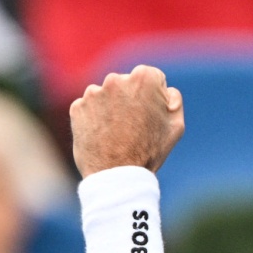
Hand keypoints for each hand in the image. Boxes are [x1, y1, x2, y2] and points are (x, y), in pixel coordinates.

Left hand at [70, 65, 184, 177]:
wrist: (116, 175)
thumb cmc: (150, 151)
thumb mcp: (176, 126)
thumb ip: (174, 99)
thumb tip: (165, 89)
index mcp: (143, 79)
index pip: (151, 77)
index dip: (153, 96)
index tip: (150, 113)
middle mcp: (116, 79)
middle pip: (126, 84)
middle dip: (129, 99)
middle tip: (133, 125)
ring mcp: (93, 93)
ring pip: (105, 95)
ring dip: (110, 108)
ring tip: (117, 133)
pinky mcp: (77, 108)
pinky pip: (88, 108)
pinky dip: (94, 118)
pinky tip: (102, 136)